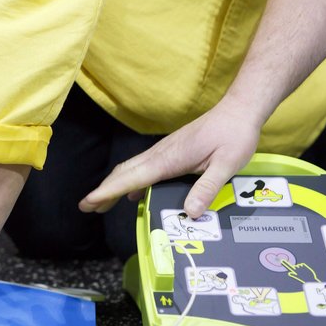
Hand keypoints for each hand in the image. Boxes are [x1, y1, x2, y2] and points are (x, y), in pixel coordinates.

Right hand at [78, 97, 264, 218]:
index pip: (132, 178)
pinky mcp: (170, 151)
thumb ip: (207, 188)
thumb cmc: (234, 136)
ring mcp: (164, 151)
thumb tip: (190, 213)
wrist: (238, 112)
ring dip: (114, 185)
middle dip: (104, 190)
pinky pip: (143, 167)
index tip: (89, 202)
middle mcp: (161, 154)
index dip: (108, 191)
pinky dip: (131, 180)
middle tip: (87, 207)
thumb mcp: (226, 165)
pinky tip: (133, 193)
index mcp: (169, 159)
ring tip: (102, 203)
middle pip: (124, 173)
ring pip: (131, 168)